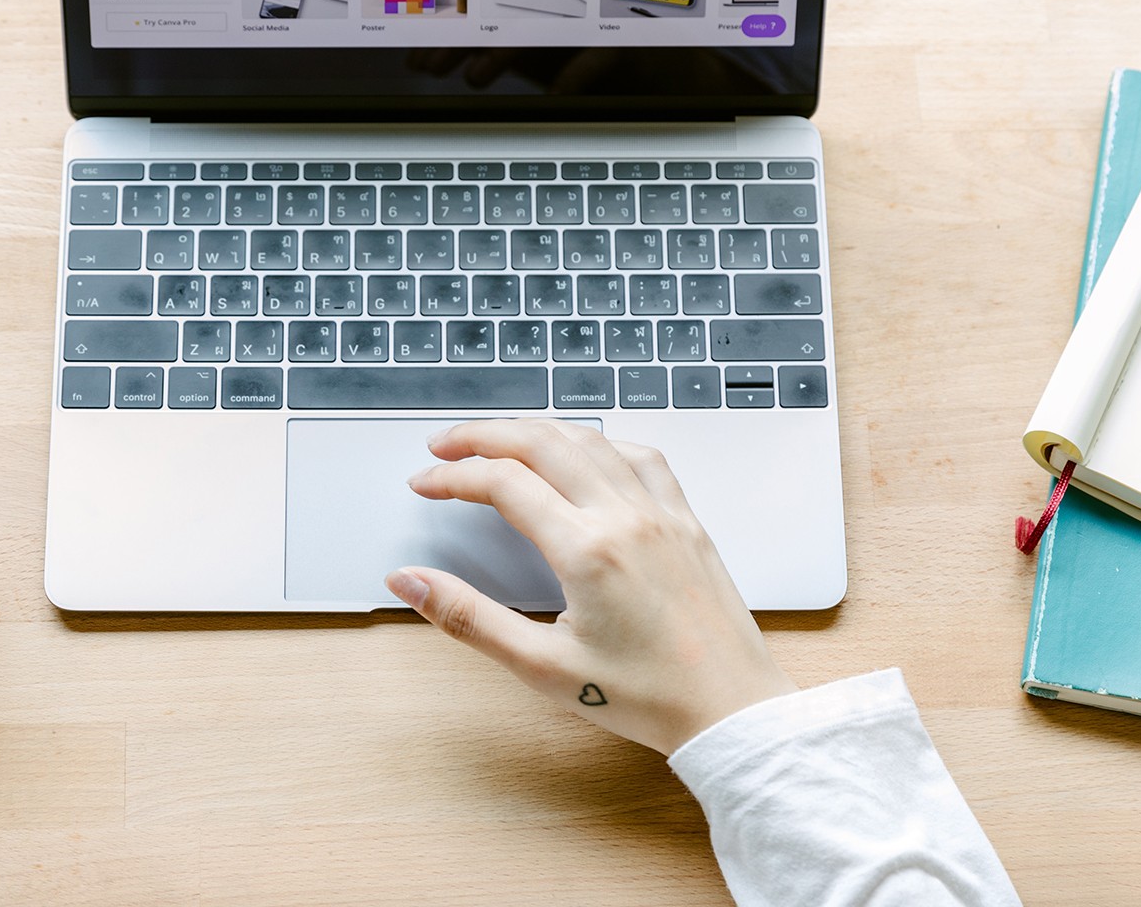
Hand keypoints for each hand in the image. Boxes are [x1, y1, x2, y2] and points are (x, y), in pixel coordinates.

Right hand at [387, 420, 796, 755]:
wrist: (730, 710)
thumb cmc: (646, 697)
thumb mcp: (542, 666)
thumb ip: (469, 618)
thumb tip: (410, 582)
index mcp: (587, 550)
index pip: (502, 483)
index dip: (452, 477)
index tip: (423, 484)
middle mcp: (625, 517)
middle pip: (540, 442)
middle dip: (482, 435)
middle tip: (444, 446)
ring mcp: (661, 512)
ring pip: (589, 439)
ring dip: (535, 431)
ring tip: (499, 441)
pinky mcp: (686, 519)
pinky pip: (640, 456)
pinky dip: (598, 442)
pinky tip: (582, 453)